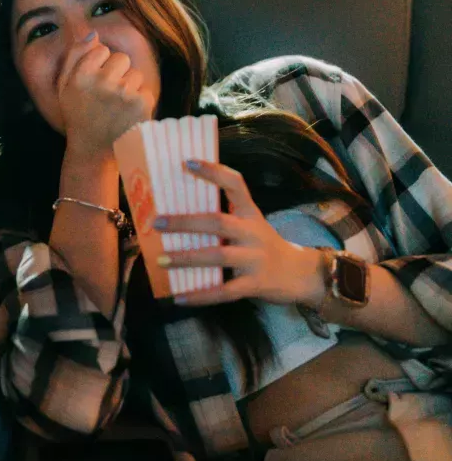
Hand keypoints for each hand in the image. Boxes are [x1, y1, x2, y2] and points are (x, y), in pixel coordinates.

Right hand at [57, 33, 153, 159]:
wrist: (93, 150)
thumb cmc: (78, 114)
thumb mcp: (65, 86)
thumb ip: (75, 56)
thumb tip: (93, 34)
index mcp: (80, 75)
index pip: (100, 49)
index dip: (99, 65)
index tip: (94, 84)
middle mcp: (101, 81)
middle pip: (121, 58)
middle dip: (117, 73)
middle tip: (107, 96)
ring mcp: (123, 93)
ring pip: (135, 74)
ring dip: (129, 87)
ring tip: (117, 107)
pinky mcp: (140, 104)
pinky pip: (145, 90)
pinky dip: (139, 102)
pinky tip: (127, 115)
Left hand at [153, 159, 326, 307]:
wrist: (302, 275)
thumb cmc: (264, 246)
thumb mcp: (251, 225)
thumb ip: (224, 218)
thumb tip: (174, 215)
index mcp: (250, 213)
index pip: (235, 184)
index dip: (213, 172)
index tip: (187, 162)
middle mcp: (253, 232)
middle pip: (218, 222)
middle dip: (185, 222)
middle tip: (157, 222)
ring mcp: (255, 259)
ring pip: (217, 256)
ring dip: (186, 258)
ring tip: (160, 260)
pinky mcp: (255, 284)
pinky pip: (223, 292)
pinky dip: (199, 295)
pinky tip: (178, 298)